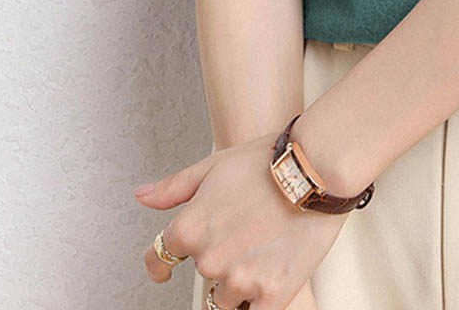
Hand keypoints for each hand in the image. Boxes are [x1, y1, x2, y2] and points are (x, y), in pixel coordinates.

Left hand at [136, 130, 348, 308]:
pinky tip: (273, 274)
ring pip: (228, 298)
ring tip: (266, 248)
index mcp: (190, 229)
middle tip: (247, 232)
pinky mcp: (271, 295)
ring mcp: (239, 281)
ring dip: (242, 281)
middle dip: (221, 260)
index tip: (163, 270)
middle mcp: (209, 259)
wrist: (316, 169)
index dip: (161, 265)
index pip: (159, 259)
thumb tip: (142, 196)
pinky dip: (261, 298)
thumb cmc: (268, 162)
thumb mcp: (214, 166)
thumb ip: (174, 188)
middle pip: (204, 277)